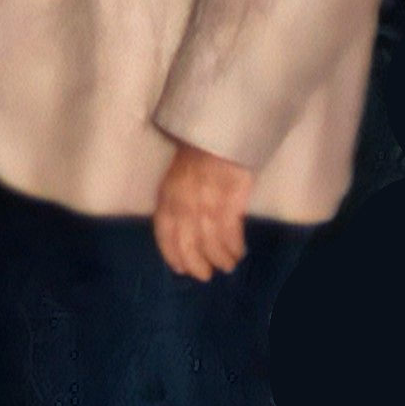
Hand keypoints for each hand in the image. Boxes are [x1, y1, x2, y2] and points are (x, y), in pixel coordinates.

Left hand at [152, 144, 254, 281]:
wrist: (221, 130)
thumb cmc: (200, 150)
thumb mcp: (178, 174)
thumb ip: (176, 198)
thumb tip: (183, 223)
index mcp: (168, 195)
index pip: (165, 233)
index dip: (172, 254)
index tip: (180, 268)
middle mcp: (184, 205)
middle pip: (188, 245)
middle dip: (197, 264)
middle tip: (206, 275)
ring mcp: (207, 205)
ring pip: (211, 244)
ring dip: (220, 259)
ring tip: (228, 265)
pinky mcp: (230, 204)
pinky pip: (231, 235)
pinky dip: (235, 247)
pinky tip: (239, 251)